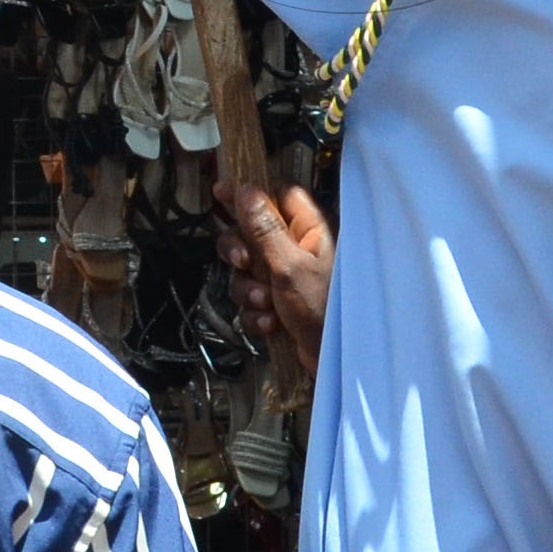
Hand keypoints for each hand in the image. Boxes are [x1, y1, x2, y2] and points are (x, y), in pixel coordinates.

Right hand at [215, 184, 333, 386]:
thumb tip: (247, 189)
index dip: (248, 193)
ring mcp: (284, 278)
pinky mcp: (276, 304)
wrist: (332, 362)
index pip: (274, 195)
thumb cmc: (321, 308)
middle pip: (250, 232)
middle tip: (242, 263)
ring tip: (267, 306)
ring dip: (249, 290)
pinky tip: (270, 325)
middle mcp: (295, 249)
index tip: (221, 191)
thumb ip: (265, 227)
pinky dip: (255, 314)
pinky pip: (250, 300)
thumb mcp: (289, 265)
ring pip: (245, 271)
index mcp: (307, 230)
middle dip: (239, 251)